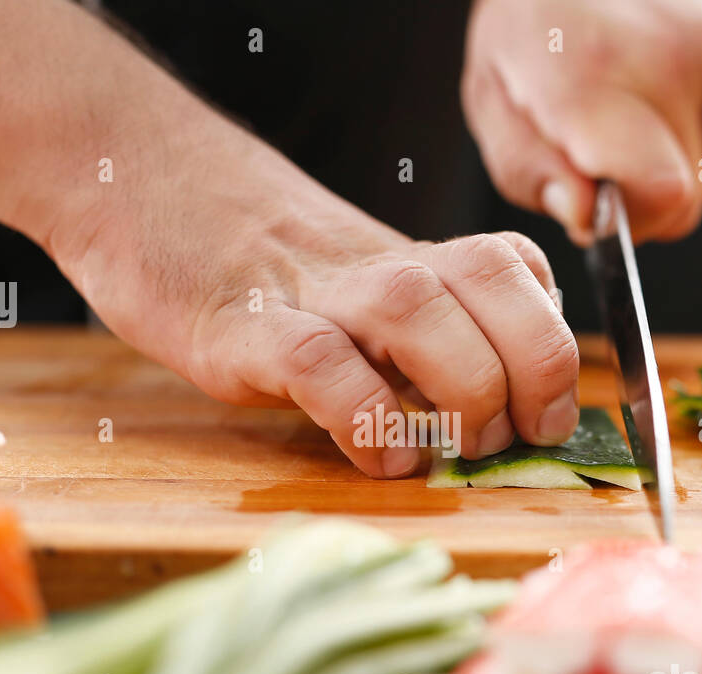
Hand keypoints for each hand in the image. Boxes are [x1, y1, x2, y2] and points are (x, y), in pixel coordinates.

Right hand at [45, 109, 578, 477]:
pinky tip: (382, 459)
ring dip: (465, 388)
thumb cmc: (257, 266)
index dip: (557, 344)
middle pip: (493, 285)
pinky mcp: (240, 328)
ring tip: (460, 447)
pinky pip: (319, 366)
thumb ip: (421, 338)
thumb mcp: (355, 285)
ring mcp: (309, 293)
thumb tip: (494, 416)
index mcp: (412, 261)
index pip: (520, 270)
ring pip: (419, 314)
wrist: (144, 185)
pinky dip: (365, 417)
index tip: (552, 413)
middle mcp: (375, 268)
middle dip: (534, 369)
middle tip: (515, 438)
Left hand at [462, 0, 701, 243]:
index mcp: (601, 78)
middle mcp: (680, 54)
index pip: (668, 197)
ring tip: (638, 97)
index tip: (599, 197)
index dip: (635, 219)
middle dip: (649, 189)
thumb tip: (586, 218)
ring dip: (683, 152)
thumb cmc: (530, 26)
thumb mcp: (495, 102)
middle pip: (696, 195)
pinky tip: (672, 77)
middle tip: (608, 137)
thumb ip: (535, 174)